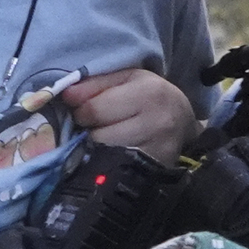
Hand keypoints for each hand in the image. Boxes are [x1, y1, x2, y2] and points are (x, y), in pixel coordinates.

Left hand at [65, 66, 200, 157]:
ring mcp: (157, 149)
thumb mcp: (126, 79)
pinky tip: (114, 152)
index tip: (84, 110)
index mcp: (148, 90)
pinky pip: (114, 168)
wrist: (183, 122)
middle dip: (88, 129)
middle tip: (97, 125)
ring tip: (108, 137)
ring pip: (104, 153)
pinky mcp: (154, 169)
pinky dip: (107, 161)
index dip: (81, 110)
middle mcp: (157, 120)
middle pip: (97, 133)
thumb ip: (94, 83)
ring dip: (97, 147)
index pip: (93, 107)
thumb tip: (64, 94)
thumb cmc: (148, 96)